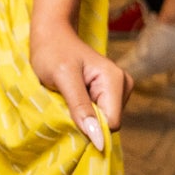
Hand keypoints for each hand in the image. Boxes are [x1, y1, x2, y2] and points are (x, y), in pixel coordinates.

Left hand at [29, 19, 130, 151]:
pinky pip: (99, 115)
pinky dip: (83, 112)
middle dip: (86, 120)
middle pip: (108, 123)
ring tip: (67, 96)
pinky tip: (72, 97)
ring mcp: (118, 89)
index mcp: (115, 80)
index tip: (68, 116)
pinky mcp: (109, 93)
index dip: (90, 127)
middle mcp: (123, 84)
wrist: (51, 34)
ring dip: (83, 116)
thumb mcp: (62, 78)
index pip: (111, 123)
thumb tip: (99, 140)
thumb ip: (81, 107)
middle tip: (65, 102)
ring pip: (103, 121)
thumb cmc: (52, 51)